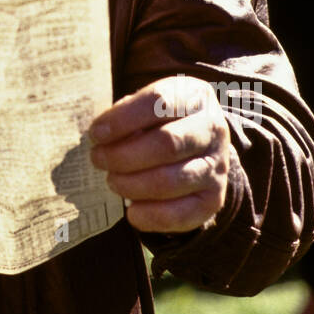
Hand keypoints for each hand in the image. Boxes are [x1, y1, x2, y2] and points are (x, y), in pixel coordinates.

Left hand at [89, 77, 230, 233]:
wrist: (199, 146)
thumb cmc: (162, 121)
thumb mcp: (148, 106)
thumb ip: (127, 115)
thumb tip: (102, 137)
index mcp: (194, 97)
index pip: (159, 102)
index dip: (122, 119)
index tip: (96, 134)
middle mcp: (212, 130)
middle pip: (166, 143)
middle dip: (123, 155)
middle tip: (98, 159)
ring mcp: (217, 166)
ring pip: (170, 180)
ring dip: (132, 185)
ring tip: (112, 181)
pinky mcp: (213, 199)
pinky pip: (181, 214)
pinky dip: (150, 216)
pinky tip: (131, 211)